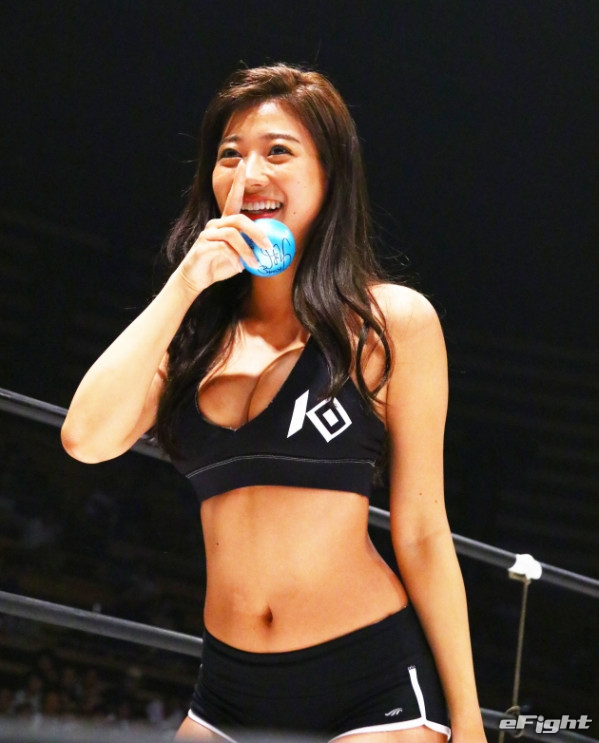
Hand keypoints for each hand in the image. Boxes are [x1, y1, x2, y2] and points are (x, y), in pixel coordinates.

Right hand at [174, 161, 268, 295]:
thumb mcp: (239, 256)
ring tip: (255, 264)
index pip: (232, 198)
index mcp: (225, 223)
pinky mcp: (202, 246)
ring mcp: (208, 234)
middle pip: (239, 220)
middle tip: (268, 246)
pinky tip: (238, 268)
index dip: (237, 181)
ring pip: (232, 234)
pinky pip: (223, 248)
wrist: (196, 279)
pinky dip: (234, 258)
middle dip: (256, 232)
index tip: (243, 164)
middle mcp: (215, 224)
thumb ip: (249, 247)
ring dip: (247, 250)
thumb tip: (269, 247)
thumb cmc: (219, 265)